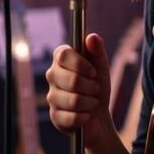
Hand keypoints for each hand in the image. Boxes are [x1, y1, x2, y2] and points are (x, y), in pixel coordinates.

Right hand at [45, 33, 112, 147]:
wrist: (98, 114)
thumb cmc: (97, 85)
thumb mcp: (101, 66)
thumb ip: (97, 50)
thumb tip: (91, 37)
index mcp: (61, 59)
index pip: (63, 55)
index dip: (80, 64)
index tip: (93, 72)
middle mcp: (52, 75)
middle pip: (71, 80)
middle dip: (90, 86)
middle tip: (96, 88)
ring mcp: (51, 96)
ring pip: (73, 100)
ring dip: (90, 103)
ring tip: (93, 102)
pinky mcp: (54, 115)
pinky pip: (70, 117)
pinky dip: (84, 117)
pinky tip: (86, 115)